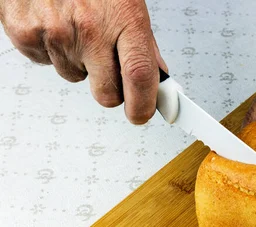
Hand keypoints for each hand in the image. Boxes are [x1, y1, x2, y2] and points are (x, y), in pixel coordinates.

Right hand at [0, 0, 166, 123]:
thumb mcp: (128, 3)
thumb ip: (143, 43)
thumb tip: (157, 77)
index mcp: (124, 19)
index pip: (140, 77)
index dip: (143, 105)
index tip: (143, 114)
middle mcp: (90, 29)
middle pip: (106, 94)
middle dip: (112, 90)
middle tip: (110, 67)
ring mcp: (56, 34)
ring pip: (75, 77)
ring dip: (79, 63)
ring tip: (77, 29)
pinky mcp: (27, 36)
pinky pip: (47, 63)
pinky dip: (53, 50)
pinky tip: (56, 25)